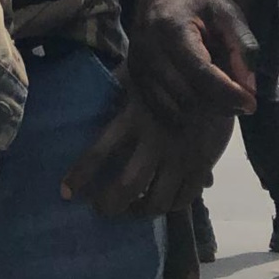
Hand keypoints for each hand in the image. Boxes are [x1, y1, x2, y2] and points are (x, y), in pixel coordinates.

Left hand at [62, 74, 232, 217]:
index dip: (81, 176)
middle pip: (127, 186)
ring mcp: (181, 155)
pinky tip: (160, 203)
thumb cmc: (165, 69)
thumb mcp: (134, 77)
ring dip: (139, 212)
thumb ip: (112, 94)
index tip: (66, 192)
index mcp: (133, 116)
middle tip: (99, 209)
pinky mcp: (202, 162)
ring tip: (130, 210)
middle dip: (109, 205)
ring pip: (157, 200)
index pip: (99, 152)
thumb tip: (82, 104)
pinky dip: (170, 206)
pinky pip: (185, 197)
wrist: (212, 67)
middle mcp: (155, 140)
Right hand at [129, 0, 257, 125]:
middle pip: (188, 96)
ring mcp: (138, 63)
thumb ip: (243, 46)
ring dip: (204, 111)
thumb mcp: (228, 12)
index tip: (251, 103)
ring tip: (222, 98)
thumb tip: (250, 87)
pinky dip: (185, 112)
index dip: (229, 94)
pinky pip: (160, 107)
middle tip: (242, 102)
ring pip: (175, 107)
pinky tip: (202, 100)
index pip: (201, 73)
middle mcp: (149, 49)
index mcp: (172, 29)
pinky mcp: (134, 73)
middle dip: (220, 105)